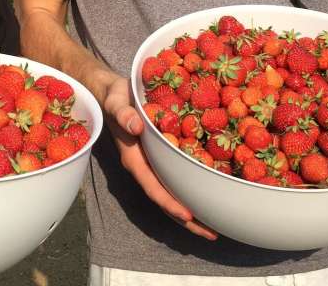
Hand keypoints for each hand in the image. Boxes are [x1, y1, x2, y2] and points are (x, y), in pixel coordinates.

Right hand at [101, 74, 216, 239]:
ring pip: (172, 193)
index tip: (187, 214)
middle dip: (187, 219)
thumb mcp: (116, 102)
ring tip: (215, 226)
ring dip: (192, 211)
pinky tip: (209, 196)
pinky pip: (176, 178)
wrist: (112, 93)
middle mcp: (144, 166)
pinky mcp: (160, 158)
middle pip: (165, 199)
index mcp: (134, 158)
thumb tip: (136, 127)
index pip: (152, 186)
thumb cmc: (115, 98)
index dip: (169, 201)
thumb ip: (124, 114)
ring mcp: (153, 164)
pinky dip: (191, 190)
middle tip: (212, 233)